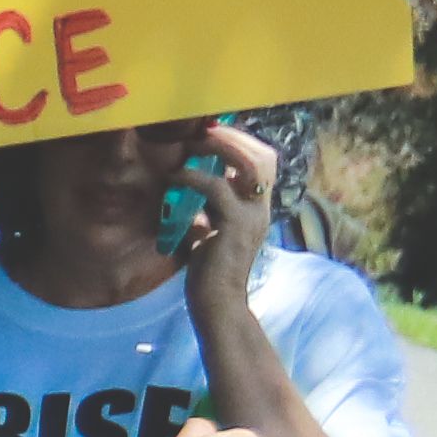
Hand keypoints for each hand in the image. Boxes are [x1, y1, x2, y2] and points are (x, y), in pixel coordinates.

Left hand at [177, 120, 277, 315]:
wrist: (218, 304)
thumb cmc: (210, 274)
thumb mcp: (210, 236)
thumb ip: (207, 216)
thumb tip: (191, 204)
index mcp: (258, 208)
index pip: (262, 162)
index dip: (240, 143)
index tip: (210, 134)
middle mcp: (261, 207)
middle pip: (263, 156)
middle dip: (234, 138)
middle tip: (201, 132)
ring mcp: (252, 215)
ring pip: (247, 165)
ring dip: (219, 148)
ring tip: (190, 145)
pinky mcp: (234, 226)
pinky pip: (215, 189)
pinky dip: (193, 177)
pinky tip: (173, 176)